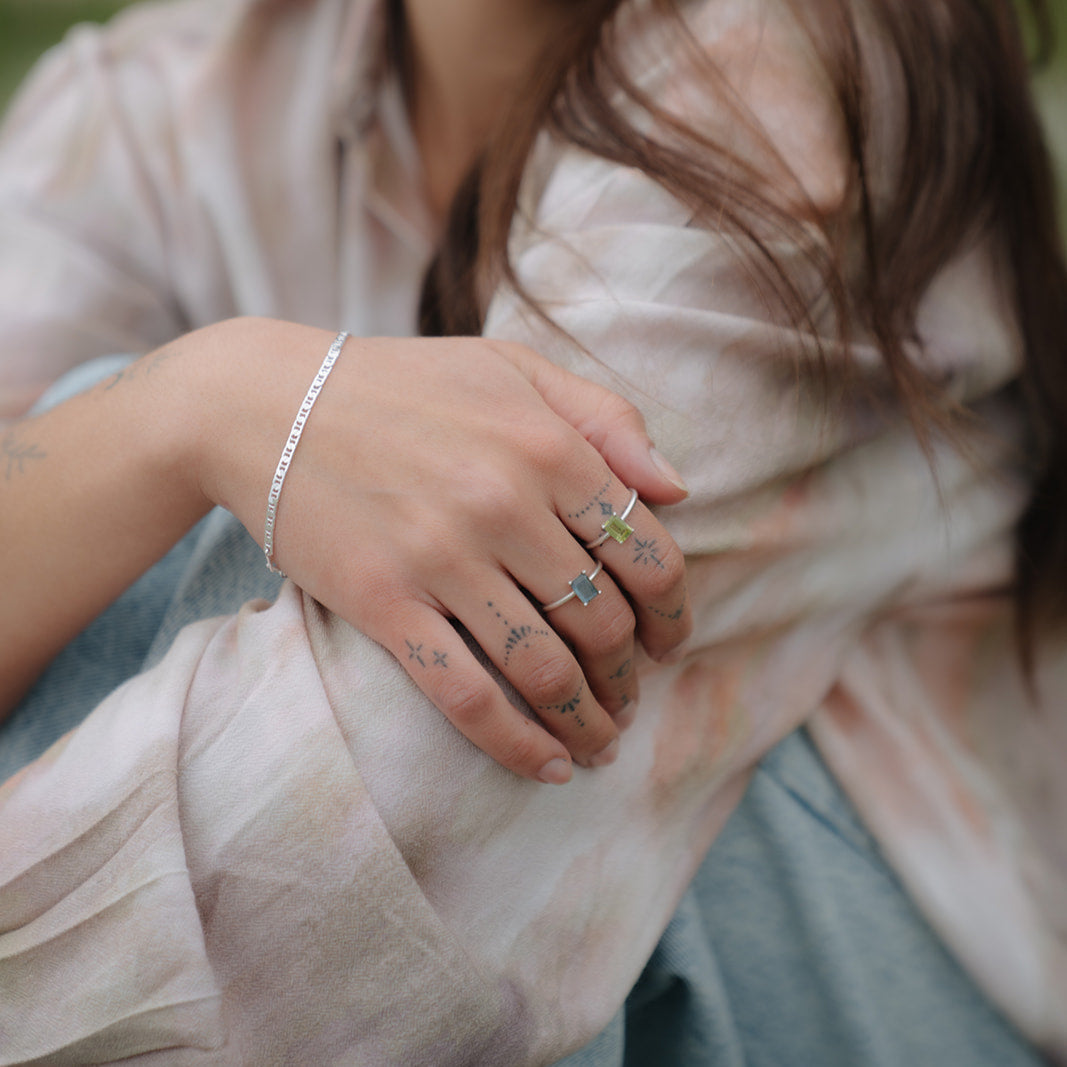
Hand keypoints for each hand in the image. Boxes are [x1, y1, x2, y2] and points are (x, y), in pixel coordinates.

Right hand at [185, 318, 691, 782]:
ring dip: (588, 722)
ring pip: (546, 670)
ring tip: (601, 740)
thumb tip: (678, 490)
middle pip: (603, 622)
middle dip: (630, 677)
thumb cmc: (402, 384)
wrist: (265, 403)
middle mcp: (504, 505)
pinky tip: (549, 768)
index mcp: (548, 446)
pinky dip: (518, 745)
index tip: (669, 644)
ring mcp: (442, 559)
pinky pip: (467, 696)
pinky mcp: (384, 603)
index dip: (673, 614)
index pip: (648, 554)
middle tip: (630, 697)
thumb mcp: (513, 369)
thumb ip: (605, 417)